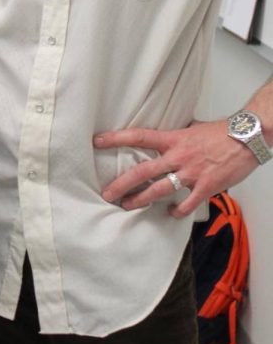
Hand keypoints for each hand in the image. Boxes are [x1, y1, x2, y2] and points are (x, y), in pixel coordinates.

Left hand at [93, 119, 257, 217]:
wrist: (245, 139)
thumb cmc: (220, 132)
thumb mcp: (191, 129)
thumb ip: (175, 137)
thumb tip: (162, 140)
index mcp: (173, 139)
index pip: (139, 136)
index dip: (116, 138)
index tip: (98, 141)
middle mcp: (178, 156)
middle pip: (143, 171)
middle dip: (122, 184)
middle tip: (107, 193)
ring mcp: (191, 173)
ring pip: (159, 190)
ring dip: (141, 200)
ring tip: (127, 206)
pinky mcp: (205, 187)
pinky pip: (186, 203)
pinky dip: (177, 211)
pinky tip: (171, 214)